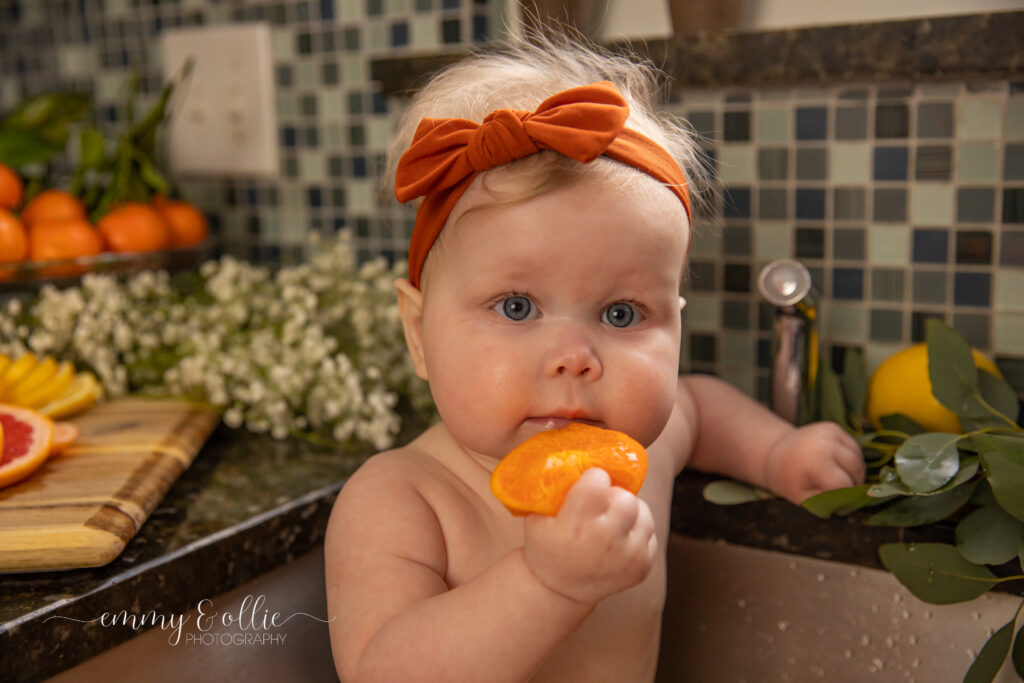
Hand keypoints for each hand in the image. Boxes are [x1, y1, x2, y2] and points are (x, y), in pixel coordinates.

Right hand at [522, 468, 656, 606]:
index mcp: (576, 525)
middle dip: (613, 497)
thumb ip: (553, 488)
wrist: (559, 589)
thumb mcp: (536, 516)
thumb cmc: (546, 545)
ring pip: (643, 512)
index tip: (586, 487)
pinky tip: (618, 538)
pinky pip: (649, 532)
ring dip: (628, 513)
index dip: (592, 480)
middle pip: (626, 497)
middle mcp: (606, 541)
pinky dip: (636, 531)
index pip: (599, 481)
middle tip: (601, 505)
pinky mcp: (642, 566)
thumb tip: (570, 455)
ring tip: (610, 521)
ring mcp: (628, 556)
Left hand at [762, 422, 864, 503]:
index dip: (844, 497)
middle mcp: (825, 442)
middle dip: (853, 484)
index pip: (844, 484)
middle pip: (855, 469)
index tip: (836, 501)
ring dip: (854, 472)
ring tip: (838, 479)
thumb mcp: (803, 498)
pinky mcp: (833, 427)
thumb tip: (851, 505)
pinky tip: (836, 465)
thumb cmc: (789, 480)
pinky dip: (850, 459)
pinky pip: (853, 448)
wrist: (774, 453)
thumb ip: (827, 503)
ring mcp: (830, 432)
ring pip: (858, 458)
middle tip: (839, 492)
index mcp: (815, 462)